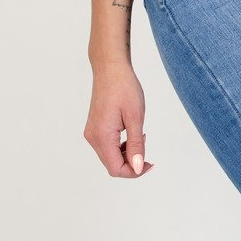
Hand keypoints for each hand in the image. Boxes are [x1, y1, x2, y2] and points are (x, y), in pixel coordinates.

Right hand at [84, 61, 153, 176]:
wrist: (110, 68)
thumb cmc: (124, 88)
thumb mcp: (136, 118)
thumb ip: (136, 145)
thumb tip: (137, 168)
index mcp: (102, 136)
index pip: (116, 168)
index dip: (134, 172)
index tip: (148, 163)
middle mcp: (93, 137)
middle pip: (112, 165)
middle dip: (131, 163)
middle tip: (146, 151)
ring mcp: (92, 132)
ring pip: (110, 157)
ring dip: (127, 154)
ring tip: (139, 137)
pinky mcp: (94, 128)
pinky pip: (107, 146)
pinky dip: (121, 146)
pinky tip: (131, 134)